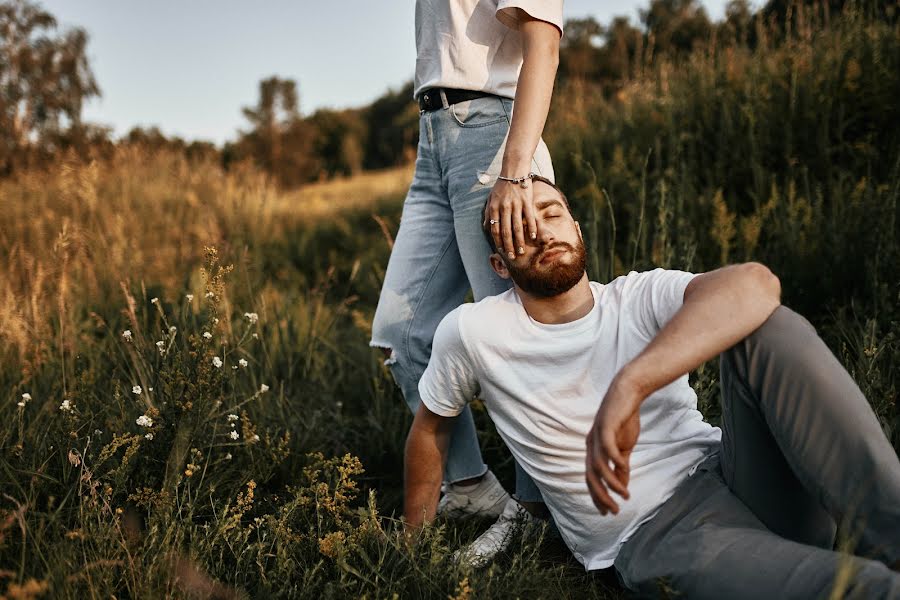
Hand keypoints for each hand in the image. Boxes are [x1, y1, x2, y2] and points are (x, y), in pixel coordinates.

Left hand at [485, 178, 536, 259]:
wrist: (514, 169)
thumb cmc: (501, 185)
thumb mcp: (490, 198)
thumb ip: (487, 212)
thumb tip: (485, 226)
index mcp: (494, 207)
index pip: (495, 229)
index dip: (498, 241)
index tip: (502, 251)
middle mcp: (504, 207)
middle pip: (506, 231)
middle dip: (509, 245)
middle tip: (512, 257)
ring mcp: (516, 205)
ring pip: (517, 227)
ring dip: (520, 241)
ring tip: (522, 251)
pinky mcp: (527, 201)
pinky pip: (529, 217)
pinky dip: (531, 228)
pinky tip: (533, 237)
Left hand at [585, 376, 643, 514]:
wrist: (628, 392)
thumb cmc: (625, 420)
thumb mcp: (625, 447)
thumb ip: (622, 466)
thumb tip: (623, 486)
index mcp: (593, 450)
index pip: (591, 478)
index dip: (598, 496)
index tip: (607, 512)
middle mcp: (591, 445)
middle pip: (591, 476)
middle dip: (601, 496)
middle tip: (613, 511)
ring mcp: (596, 436)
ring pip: (598, 466)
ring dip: (610, 484)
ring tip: (623, 496)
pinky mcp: (605, 427)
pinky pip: (606, 449)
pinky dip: (613, 463)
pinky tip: (623, 473)